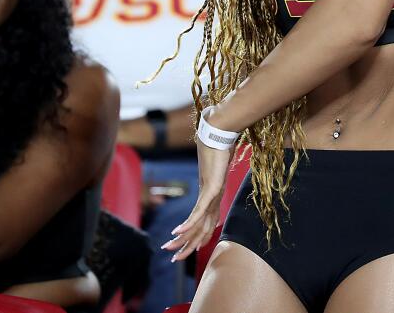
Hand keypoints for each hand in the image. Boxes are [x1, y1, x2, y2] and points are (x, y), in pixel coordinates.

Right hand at [161, 139, 231, 261]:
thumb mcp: (212, 162)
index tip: (188, 249)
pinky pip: (199, 210)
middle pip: (201, 229)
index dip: (197, 237)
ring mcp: (214, 194)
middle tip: (174, 260)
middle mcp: (214, 198)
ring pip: (199, 224)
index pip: (206, 222)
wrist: (221, 133)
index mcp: (213, 195)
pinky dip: (189, 223)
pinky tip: (179, 232)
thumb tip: (206, 165)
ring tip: (172, 251)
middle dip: (187, 246)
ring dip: (184, 239)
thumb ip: (209, 168)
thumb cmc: (218, 145)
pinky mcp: (213, 188)